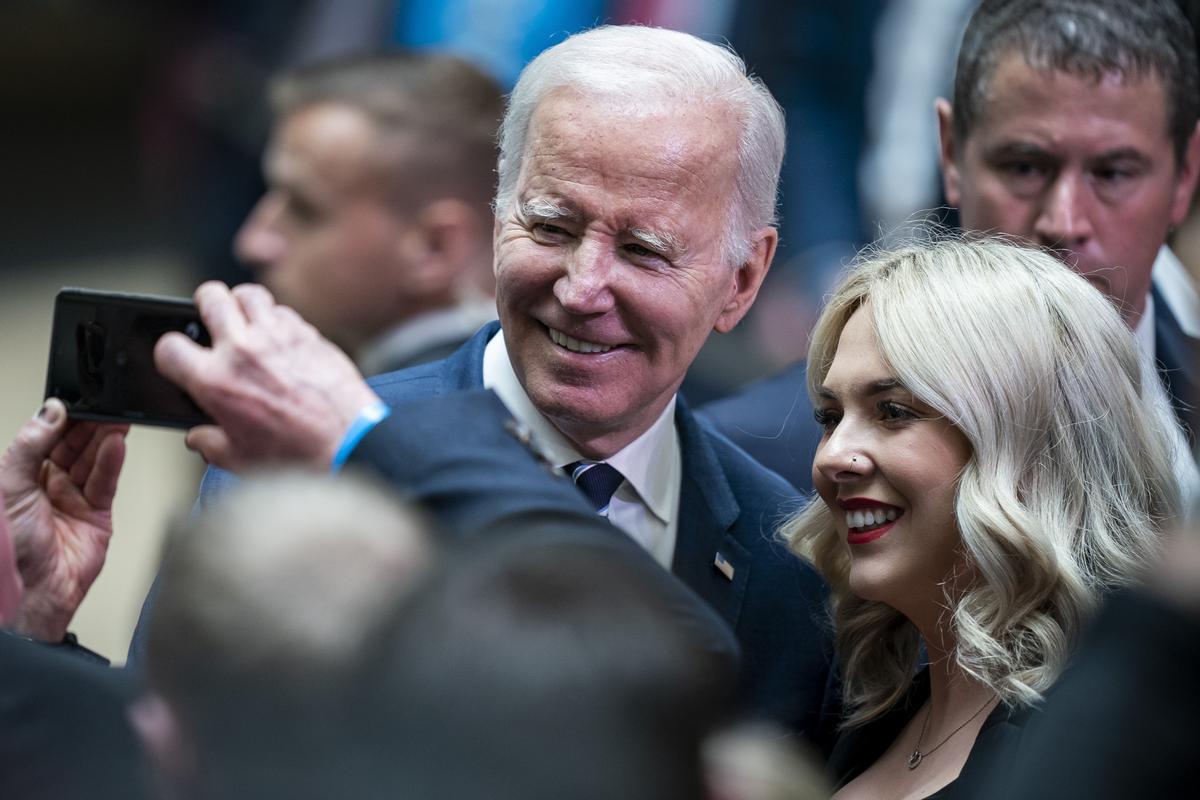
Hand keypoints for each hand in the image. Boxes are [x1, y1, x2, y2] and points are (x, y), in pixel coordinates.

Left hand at [0, 399, 126, 639]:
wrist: (31, 591)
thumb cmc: (9, 547)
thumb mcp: (9, 485)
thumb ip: (29, 446)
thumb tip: (50, 412)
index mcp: (20, 475)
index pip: (47, 438)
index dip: (62, 420)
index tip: (76, 403)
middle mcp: (47, 485)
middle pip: (74, 446)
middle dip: (89, 426)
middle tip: (105, 407)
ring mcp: (73, 499)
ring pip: (93, 460)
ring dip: (105, 439)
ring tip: (117, 421)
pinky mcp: (97, 514)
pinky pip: (106, 482)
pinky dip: (113, 463)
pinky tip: (117, 445)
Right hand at [154, 282, 380, 469]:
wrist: (350, 443)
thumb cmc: (296, 455)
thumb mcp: (239, 459)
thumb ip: (210, 443)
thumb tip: (198, 437)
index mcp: (215, 381)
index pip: (169, 346)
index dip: (170, 352)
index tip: (181, 358)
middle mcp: (242, 350)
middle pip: (209, 297)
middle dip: (205, 304)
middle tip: (211, 319)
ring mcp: (276, 336)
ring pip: (248, 293)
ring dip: (242, 303)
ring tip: (246, 320)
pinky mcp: (307, 333)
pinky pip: (283, 310)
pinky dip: (277, 319)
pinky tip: (280, 338)